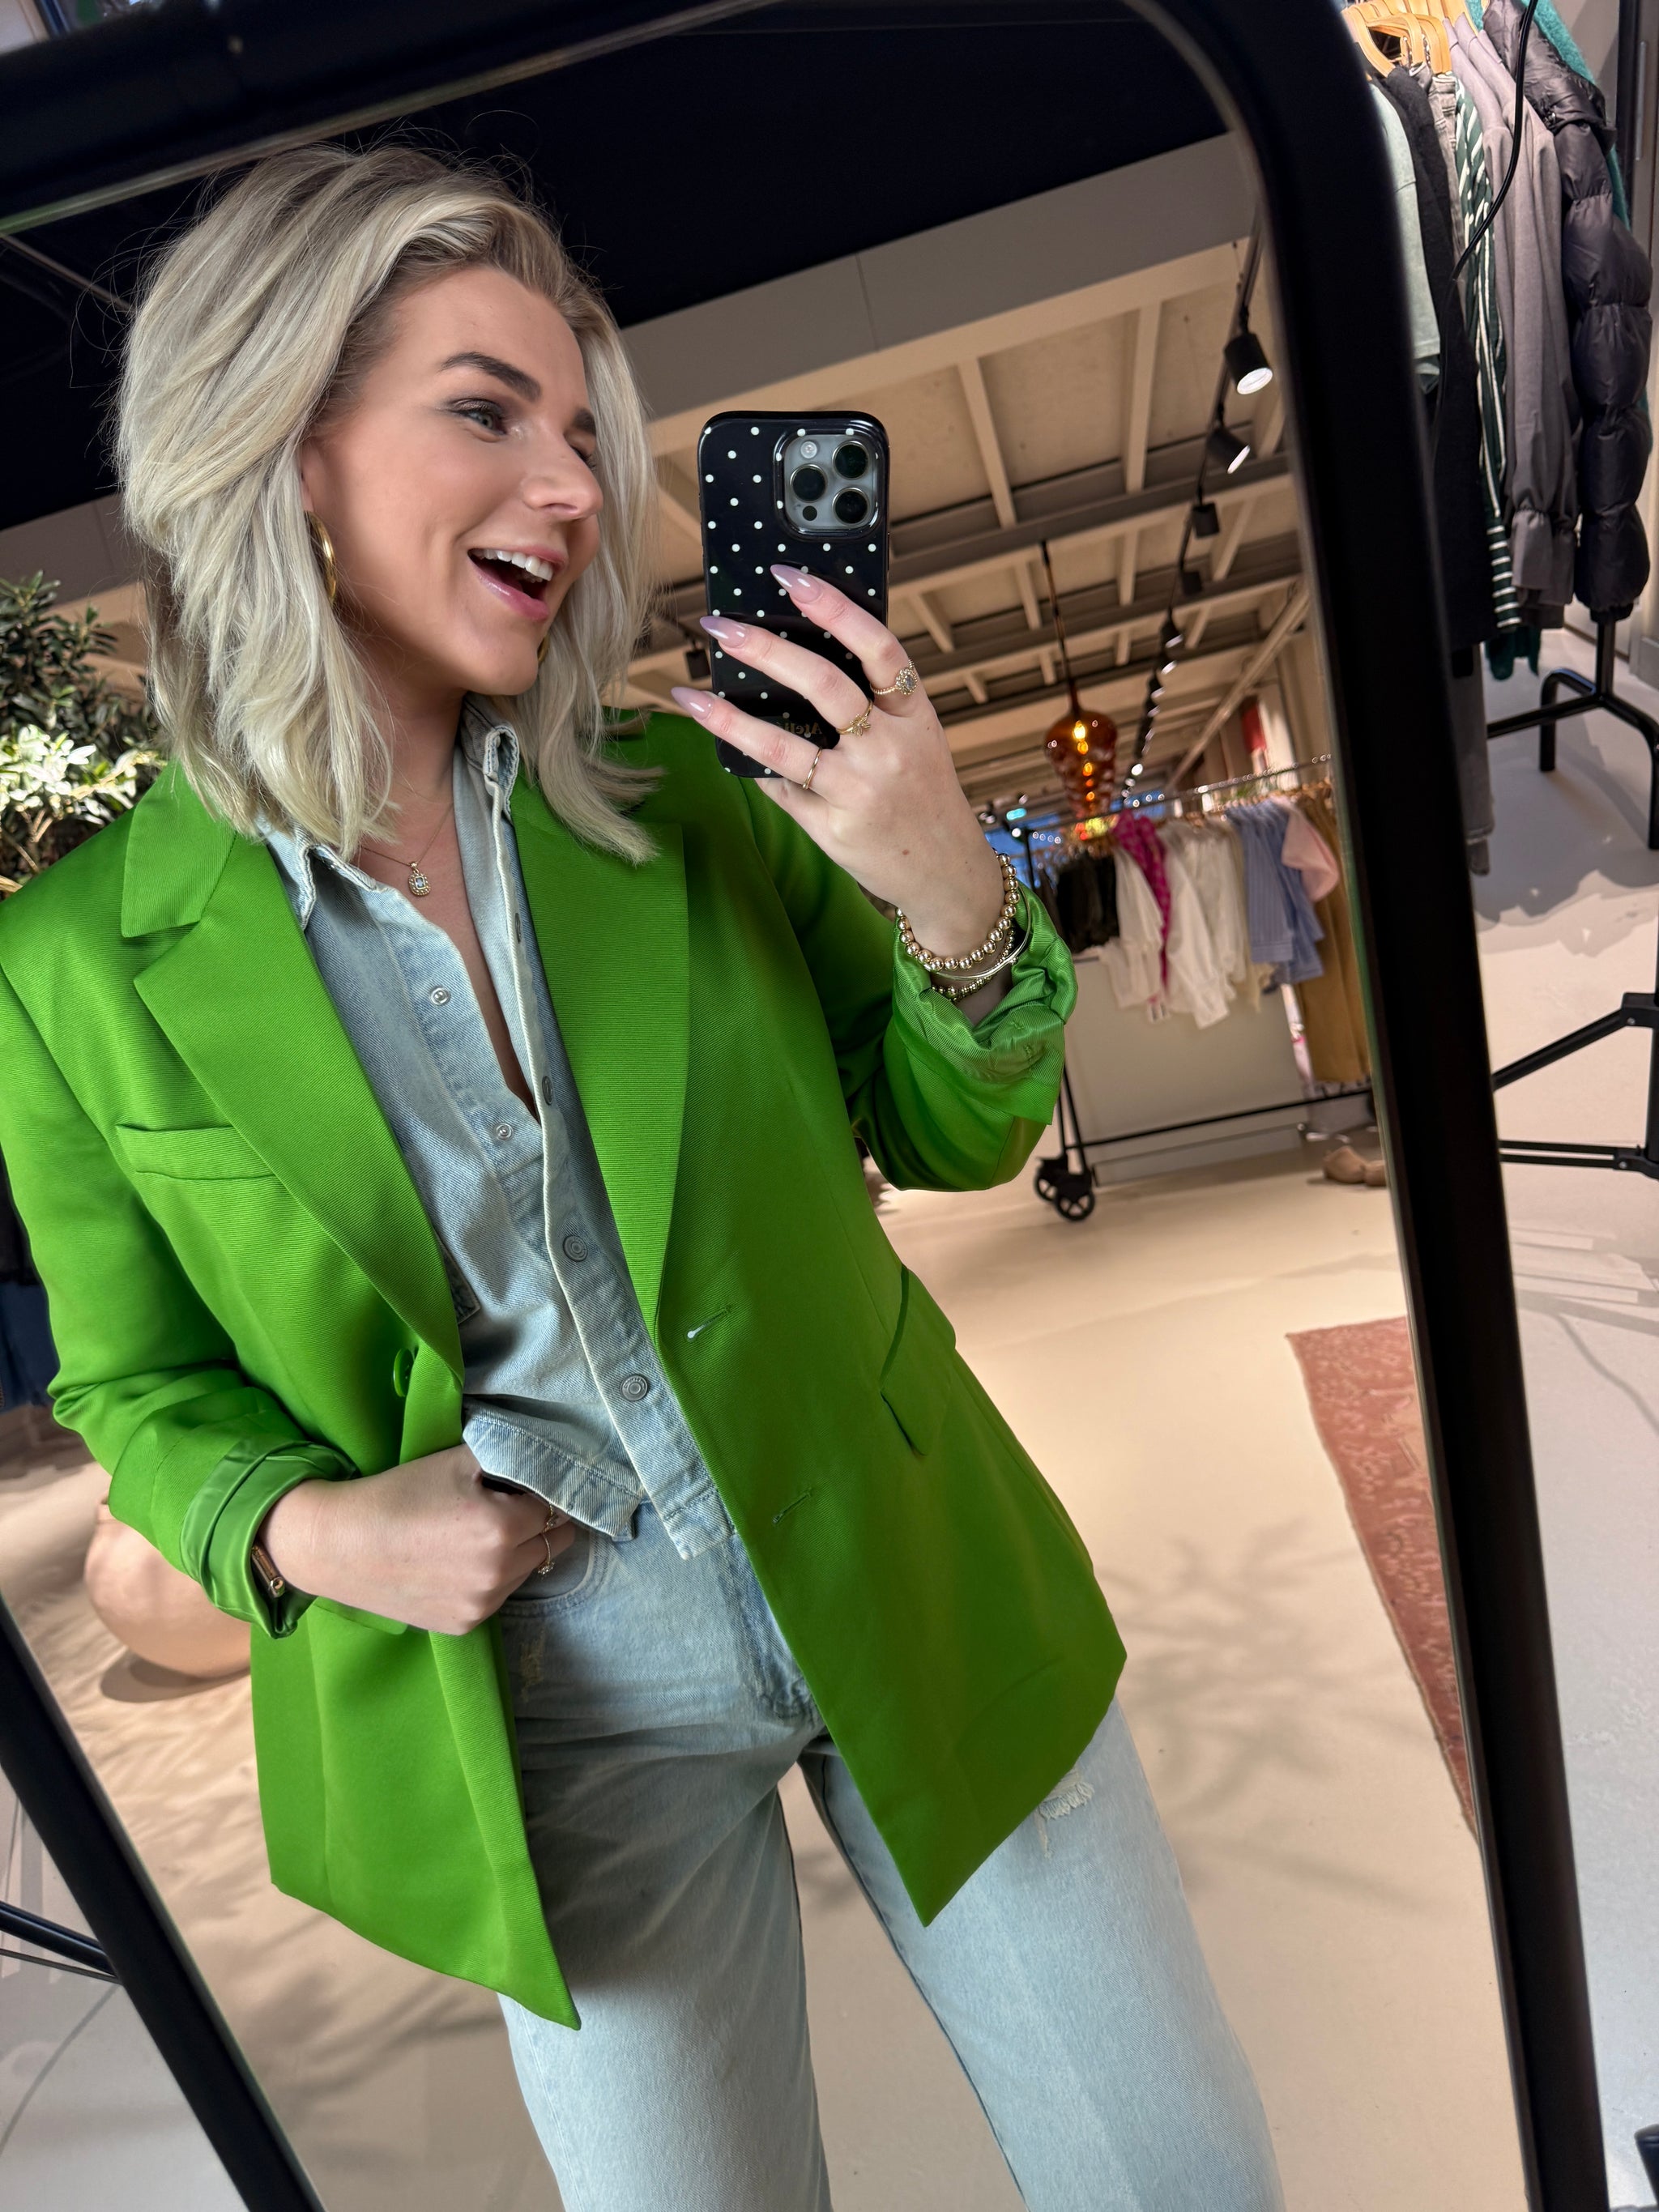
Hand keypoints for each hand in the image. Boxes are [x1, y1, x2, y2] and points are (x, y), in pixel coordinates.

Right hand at [258, 1444, 575, 1635]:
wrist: (339, 1545)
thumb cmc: (398, 1495)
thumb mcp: (456, 1460)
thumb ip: (507, 1456)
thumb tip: (542, 1459)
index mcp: (501, 1528)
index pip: (552, 1506)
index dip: (543, 1491)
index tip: (530, 1486)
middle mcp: (498, 1573)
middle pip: (550, 1544)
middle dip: (541, 1525)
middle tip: (517, 1508)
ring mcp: (481, 1605)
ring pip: (526, 1573)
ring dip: (519, 1554)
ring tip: (482, 1535)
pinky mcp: (463, 1625)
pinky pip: (497, 1597)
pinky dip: (492, 1579)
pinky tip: (462, 1562)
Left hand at [669, 565, 1005, 957]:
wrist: (947, 873)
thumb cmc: (923, 794)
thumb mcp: (918, 739)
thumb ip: (875, 704)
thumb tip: (797, 656)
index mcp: (915, 715)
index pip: (878, 647)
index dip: (835, 608)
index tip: (791, 578)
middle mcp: (890, 750)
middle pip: (825, 686)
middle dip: (767, 651)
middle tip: (720, 627)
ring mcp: (859, 792)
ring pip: (784, 747)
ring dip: (730, 719)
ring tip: (692, 695)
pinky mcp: (832, 828)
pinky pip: (780, 788)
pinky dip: (752, 765)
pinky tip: (725, 745)